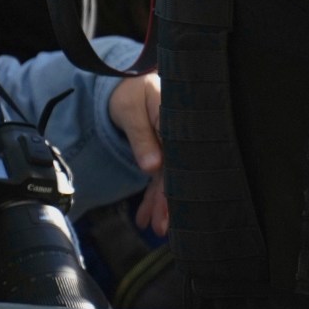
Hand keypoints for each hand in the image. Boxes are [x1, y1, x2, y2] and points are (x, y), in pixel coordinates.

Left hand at [107, 74, 166, 236]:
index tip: (172, 208)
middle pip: (178, 173)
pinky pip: (161, 177)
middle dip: (170, 203)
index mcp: (178, 121)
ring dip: (161, 204)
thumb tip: (152, 167)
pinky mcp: (164, 152)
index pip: (180, 158)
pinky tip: (146, 216)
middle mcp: (180, 136)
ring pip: (169, 179)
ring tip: (155, 228)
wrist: (127, 80)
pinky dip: (153, 196)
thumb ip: (141, 138)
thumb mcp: (130, 110)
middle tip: (164, 227)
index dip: (176, 184)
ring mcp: (173, 146)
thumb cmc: (131, 89)